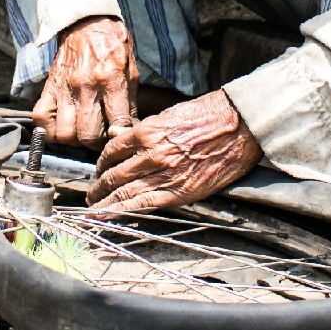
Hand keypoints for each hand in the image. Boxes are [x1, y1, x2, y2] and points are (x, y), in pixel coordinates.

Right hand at [33, 16, 139, 147]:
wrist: (87, 23)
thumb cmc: (113, 47)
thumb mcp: (131, 71)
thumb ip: (130, 103)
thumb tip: (128, 131)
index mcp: (111, 80)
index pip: (117, 124)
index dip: (120, 137)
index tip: (119, 138)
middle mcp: (86, 86)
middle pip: (88, 136)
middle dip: (97, 143)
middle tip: (100, 135)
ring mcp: (64, 88)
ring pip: (64, 134)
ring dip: (74, 139)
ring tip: (82, 131)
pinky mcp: (48, 87)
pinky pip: (41, 120)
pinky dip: (50, 129)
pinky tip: (63, 124)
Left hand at [88, 90, 262, 213]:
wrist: (239, 127)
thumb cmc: (208, 116)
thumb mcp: (169, 113)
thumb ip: (146, 129)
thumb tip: (124, 138)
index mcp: (147, 132)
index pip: (112, 151)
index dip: (102, 163)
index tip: (100, 170)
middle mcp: (150, 154)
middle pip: (113, 174)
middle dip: (99, 186)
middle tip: (91, 193)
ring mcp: (163, 174)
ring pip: (124, 192)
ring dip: (105, 202)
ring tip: (95, 209)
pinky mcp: (178, 191)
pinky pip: (143, 204)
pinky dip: (123, 211)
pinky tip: (110, 216)